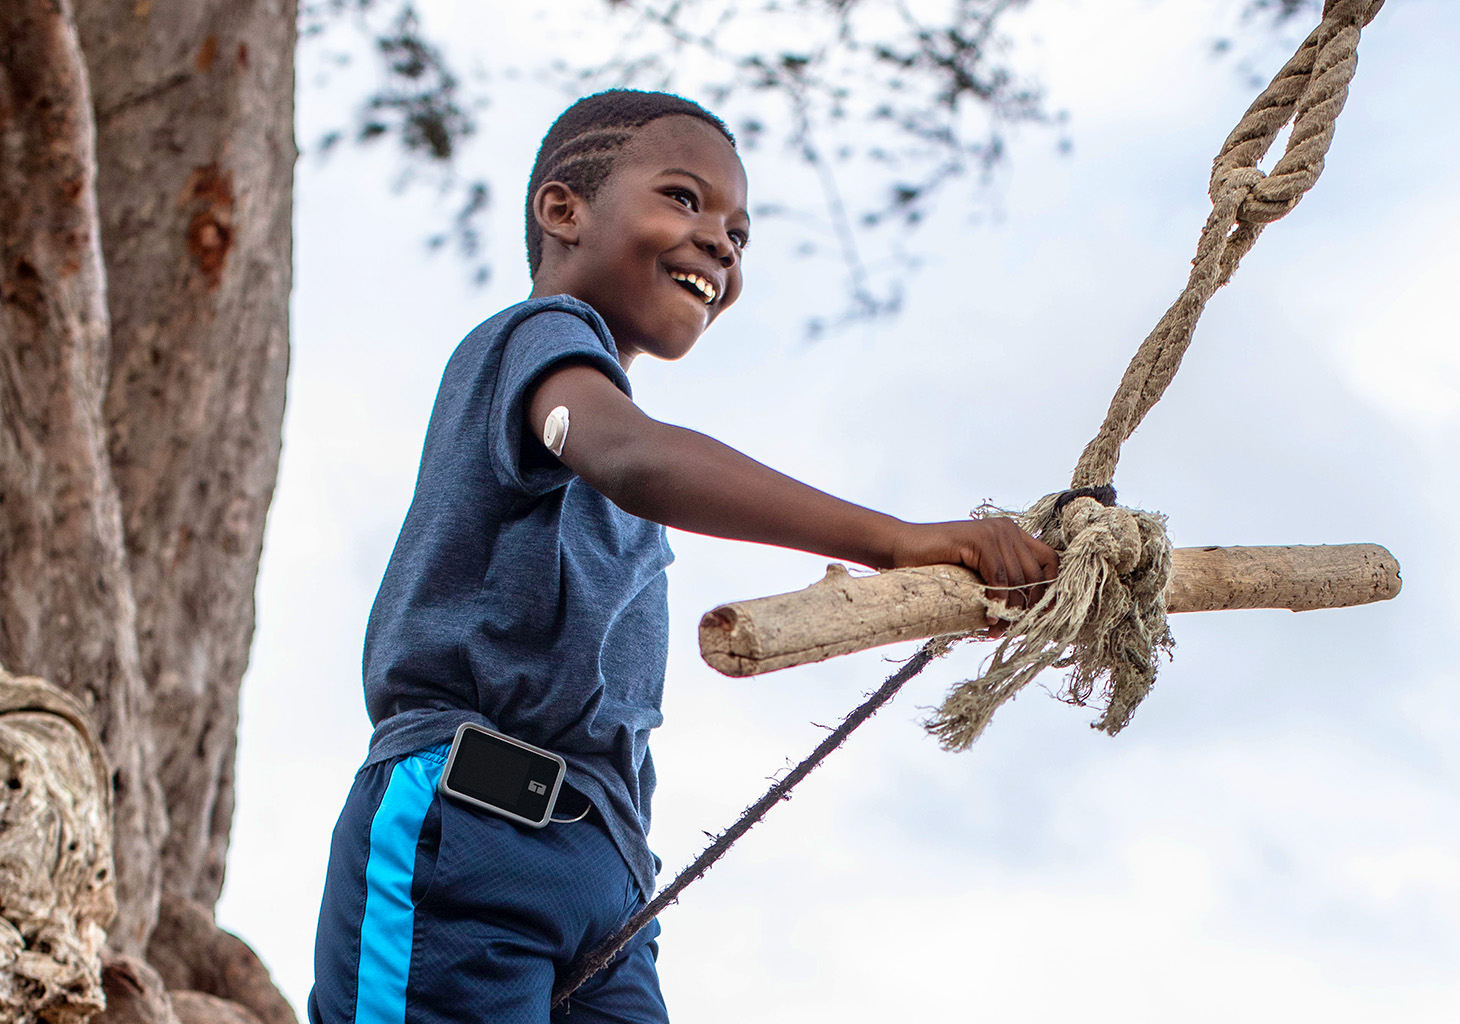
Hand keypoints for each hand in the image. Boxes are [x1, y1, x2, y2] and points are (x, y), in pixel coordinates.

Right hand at [891, 518, 1059, 625]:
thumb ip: (999, 581)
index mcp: (1012, 533)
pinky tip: (987, 618)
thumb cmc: (936, 565)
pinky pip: (999, 578)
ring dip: (1010, 611)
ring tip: (996, 629)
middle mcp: (1008, 529)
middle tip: (1012, 630)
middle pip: (1037, 574)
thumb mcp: (976, 574)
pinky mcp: (979, 540)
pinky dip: (996, 602)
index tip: (1042, 616)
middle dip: (1029, 607)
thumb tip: (1024, 614)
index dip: (1052, 589)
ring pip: (1018, 579)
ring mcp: (994, 532)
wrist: (901, 548)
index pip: (1050, 560)